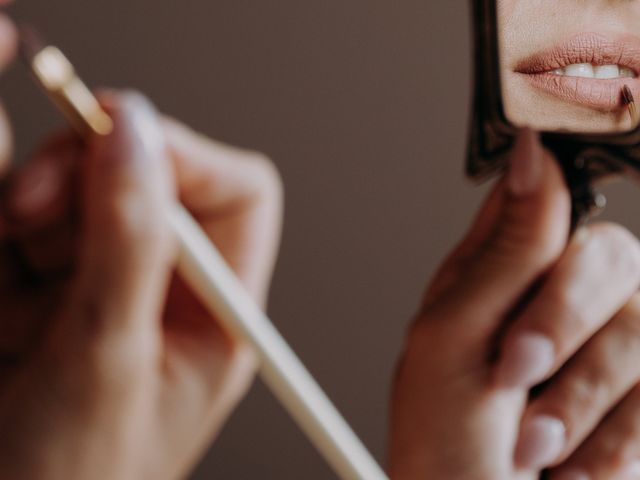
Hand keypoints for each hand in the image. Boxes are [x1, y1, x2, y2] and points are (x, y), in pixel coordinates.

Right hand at [0, 92, 281, 479]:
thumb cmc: (65, 479)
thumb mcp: (107, 359)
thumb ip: (128, 241)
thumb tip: (136, 131)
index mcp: (216, 308)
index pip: (235, 191)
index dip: (180, 154)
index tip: (111, 141)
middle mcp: (167, 287)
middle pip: (146, 176)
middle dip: (80, 181)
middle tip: (26, 211)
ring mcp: (102, 283)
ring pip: (71, 192)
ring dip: (24, 224)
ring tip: (9, 313)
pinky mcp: (44, 288)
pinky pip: (19, 226)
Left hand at [389, 130, 639, 478]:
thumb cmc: (445, 458)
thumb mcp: (453, 345)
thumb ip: (505, 252)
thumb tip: (533, 151)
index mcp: (490, 282)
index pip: (539, 197)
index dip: (561, 174)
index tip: (565, 161)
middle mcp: (551, 307)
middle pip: (606, 253)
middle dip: (564, 320)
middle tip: (514, 373)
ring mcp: (602, 355)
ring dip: (585, 399)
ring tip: (533, 447)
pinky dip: (619, 440)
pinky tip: (575, 471)